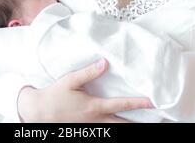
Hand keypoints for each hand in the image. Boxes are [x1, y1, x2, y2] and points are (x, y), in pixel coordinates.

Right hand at [17, 58, 153, 122]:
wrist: (38, 113)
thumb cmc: (54, 96)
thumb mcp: (70, 81)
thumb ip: (88, 72)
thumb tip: (105, 63)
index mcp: (94, 107)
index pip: (122, 105)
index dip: (139, 104)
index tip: (153, 102)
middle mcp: (96, 120)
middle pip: (124, 125)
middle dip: (140, 123)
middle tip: (156, 121)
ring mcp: (92, 128)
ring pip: (116, 130)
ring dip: (129, 126)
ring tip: (142, 123)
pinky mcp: (86, 131)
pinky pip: (105, 131)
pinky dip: (115, 127)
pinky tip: (121, 123)